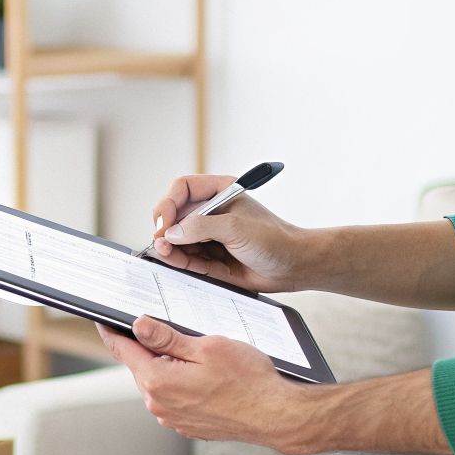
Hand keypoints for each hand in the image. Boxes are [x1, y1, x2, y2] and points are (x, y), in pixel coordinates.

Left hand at [96, 318, 321, 452]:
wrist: (275, 416)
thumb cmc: (248, 380)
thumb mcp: (207, 346)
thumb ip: (167, 338)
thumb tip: (138, 326)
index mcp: (158, 381)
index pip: (123, 350)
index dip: (112, 332)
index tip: (103, 321)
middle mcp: (159, 404)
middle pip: (140, 366)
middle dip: (146, 347)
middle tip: (162, 328)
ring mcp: (172, 418)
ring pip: (157, 382)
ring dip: (166, 367)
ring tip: (194, 354)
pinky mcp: (186, 425)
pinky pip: (173, 398)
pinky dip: (179, 384)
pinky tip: (203, 376)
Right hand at [149, 175, 319, 292]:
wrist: (293, 266)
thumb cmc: (274, 240)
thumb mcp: (236, 228)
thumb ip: (202, 228)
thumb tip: (172, 233)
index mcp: (220, 192)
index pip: (182, 189)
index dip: (169, 203)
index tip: (166, 221)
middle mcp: (212, 213)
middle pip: (175, 215)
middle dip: (165, 228)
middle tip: (161, 241)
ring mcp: (210, 236)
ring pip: (178, 239)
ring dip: (169, 246)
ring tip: (165, 253)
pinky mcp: (211, 258)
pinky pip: (187, 258)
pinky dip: (178, 260)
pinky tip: (173, 260)